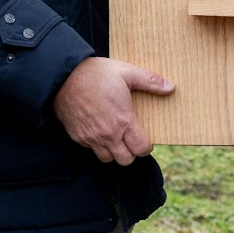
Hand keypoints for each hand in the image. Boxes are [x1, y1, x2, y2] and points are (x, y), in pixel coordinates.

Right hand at [54, 57, 171, 165]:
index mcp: (124, 121)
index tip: (143, 137)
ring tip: (114, 136)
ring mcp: (92, 138)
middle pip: (126, 160)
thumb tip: (171, 87)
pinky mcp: (78, 137)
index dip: (146, 146)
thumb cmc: (96, 73)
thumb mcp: (127, 72)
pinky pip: (91, 149)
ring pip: (107, 159)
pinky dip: (97, 145)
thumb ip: (150, 81)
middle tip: (130, 138)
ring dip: (113, 152)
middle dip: (131, 153)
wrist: (63, 77)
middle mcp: (108, 135)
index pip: (141, 150)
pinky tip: (98, 130)